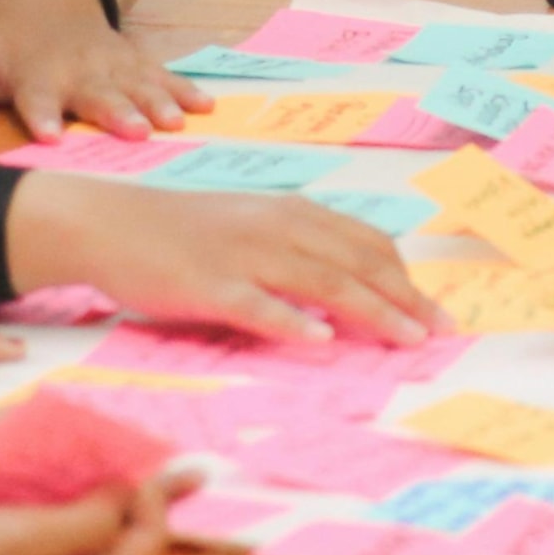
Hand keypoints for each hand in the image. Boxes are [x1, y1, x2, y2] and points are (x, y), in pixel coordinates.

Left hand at [0, 0, 210, 143]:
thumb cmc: (5, 40)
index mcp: (35, 73)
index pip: (35, 97)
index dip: (41, 115)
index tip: (50, 137)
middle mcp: (77, 69)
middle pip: (97, 93)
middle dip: (115, 112)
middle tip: (135, 132)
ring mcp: (110, 62)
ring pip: (136, 83)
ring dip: (157, 102)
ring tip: (175, 122)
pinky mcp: (133, 59)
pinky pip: (161, 73)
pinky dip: (184, 88)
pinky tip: (205, 105)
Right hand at [5, 176, 451, 346]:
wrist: (112, 222)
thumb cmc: (182, 233)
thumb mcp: (249, 227)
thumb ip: (294, 249)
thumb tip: (343, 290)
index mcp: (291, 213)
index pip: (366, 243)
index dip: (404, 278)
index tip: (433, 310)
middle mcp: (277, 226)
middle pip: (357, 264)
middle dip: (406, 300)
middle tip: (442, 332)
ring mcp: (244, 254)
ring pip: (323, 283)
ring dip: (372, 311)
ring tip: (407, 339)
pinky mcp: (209, 284)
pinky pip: (260, 305)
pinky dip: (294, 322)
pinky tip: (322, 341)